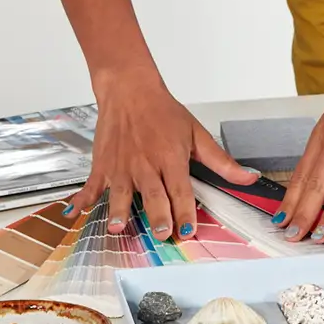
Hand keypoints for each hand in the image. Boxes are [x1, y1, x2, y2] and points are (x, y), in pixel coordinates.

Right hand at [64, 67, 255, 239]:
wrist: (130, 90)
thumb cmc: (163, 113)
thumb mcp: (196, 134)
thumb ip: (221, 161)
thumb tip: (249, 178)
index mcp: (170, 157)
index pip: (181, 189)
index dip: (186, 211)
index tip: (189, 230)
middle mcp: (146, 164)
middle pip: (153, 194)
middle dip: (157, 215)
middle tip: (161, 234)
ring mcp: (122, 166)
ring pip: (121, 192)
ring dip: (119, 210)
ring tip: (118, 228)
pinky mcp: (103, 165)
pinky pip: (92, 186)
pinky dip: (82, 199)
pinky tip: (74, 213)